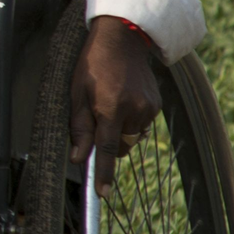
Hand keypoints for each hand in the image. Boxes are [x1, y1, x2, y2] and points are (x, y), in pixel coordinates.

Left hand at [69, 15, 163, 195]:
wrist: (122, 39)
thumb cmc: (92, 65)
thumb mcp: (76, 93)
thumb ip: (79, 127)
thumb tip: (78, 158)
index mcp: (110, 107)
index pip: (106, 149)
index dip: (103, 173)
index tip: (101, 193)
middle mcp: (133, 110)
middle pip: (120, 147)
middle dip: (108, 144)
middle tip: (96, 122)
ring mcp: (148, 107)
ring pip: (131, 137)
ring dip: (120, 131)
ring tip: (110, 104)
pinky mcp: (156, 104)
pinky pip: (141, 125)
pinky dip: (130, 120)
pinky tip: (123, 99)